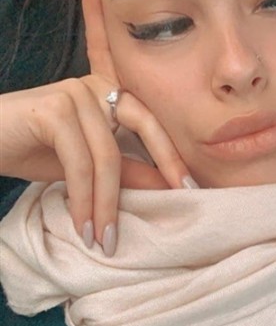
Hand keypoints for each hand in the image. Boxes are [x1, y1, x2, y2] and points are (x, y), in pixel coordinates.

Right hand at [0, 76, 193, 253]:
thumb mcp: (86, 166)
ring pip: (108, 155)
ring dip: (107, 204)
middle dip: (164, 167)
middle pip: (144, 127)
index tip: (193, 189)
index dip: (173, 155)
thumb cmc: (32, 149)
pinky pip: (80, 162)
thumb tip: (166, 187)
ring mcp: (76, 92)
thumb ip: (123, 169)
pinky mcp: (54, 108)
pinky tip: (82, 224)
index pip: (153, 123)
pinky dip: (83, 198)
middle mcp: (98, 86)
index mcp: (110, 94)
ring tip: (104, 240)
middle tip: (177, 203)